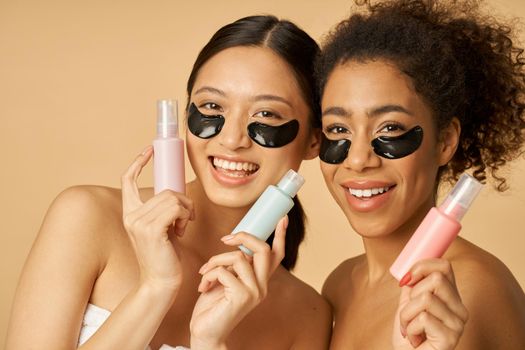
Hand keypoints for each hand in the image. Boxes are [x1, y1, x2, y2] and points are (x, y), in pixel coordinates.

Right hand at [121, 146, 194, 292]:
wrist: (161, 281)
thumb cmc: (165, 255)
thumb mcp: (161, 227)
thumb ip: (162, 210)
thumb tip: (177, 194)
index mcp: (130, 213)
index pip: (128, 180)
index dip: (138, 162)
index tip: (150, 149)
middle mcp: (131, 216)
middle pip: (165, 190)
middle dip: (183, 202)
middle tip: (185, 219)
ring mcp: (139, 222)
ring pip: (173, 198)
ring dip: (186, 211)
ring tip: (183, 227)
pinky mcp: (151, 229)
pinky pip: (176, 208)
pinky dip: (185, 216)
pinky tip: (182, 231)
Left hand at [189, 216, 287, 349]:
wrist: (205, 332)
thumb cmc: (213, 306)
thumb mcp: (226, 279)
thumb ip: (236, 266)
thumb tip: (235, 244)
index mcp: (260, 281)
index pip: (276, 255)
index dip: (280, 235)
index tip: (283, 218)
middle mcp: (262, 286)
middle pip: (263, 249)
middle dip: (244, 237)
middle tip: (225, 238)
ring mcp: (254, 292)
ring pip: (239, 257)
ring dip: (216, 260)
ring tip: (204, 272)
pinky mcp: (242, 296)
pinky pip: (225, 271)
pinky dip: (209, 274)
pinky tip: (203, 286)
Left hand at [392, 259, 468, 349]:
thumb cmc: (409, 332)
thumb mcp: (408, 303)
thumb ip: (413, 284)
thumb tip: (410, 267)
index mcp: (451, 297)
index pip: (444, 266)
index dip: (422, 267)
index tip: (407, 280)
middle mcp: (460, 308)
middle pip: (436, 279)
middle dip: (412, 294)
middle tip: (410, 312)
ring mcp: (458, 324)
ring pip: (425, 298)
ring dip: (406, 314)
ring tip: (410, 327)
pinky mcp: (450, 337)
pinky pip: (422, 318)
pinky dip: (409, 328)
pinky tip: (414, 338)